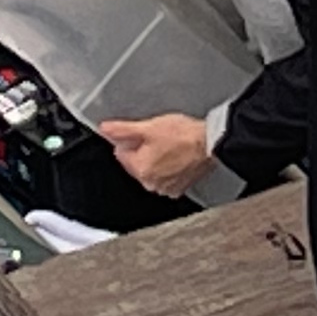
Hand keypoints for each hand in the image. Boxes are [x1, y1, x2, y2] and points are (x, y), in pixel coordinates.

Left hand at [98, 112, 216, 198]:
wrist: (210, 143)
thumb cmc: (184, 136)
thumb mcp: (149, 127)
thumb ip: (123, 129)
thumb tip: (105, 129)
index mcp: (141, 170)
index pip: (121, 154)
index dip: (130, 140)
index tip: (142, 133)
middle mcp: (152, 184)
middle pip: (136, 164)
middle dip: (143, 151)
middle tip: (158, 137)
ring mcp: (167, 188)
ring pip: (151, 170)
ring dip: (156, 159)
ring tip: (170, 145)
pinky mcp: (180, 188)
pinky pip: (166, 177)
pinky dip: (168, 168)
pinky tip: (177, 156)